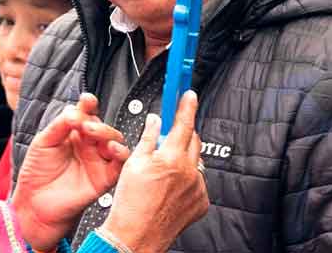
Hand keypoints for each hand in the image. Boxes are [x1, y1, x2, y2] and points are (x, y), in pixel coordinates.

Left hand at [13, 93, 130, 250]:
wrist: (34, 203)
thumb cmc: (37, 173)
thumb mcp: (43, 142)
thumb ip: (59, 125)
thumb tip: (74, 110)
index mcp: (74, 134)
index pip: (86, 114)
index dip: (88, 105)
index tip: (87, 100)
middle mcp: (89, 145)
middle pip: (101, 126)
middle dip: (95, 122)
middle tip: (83, 124)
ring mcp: (97, 160)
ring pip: (114, 141)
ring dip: (107, 133)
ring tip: (92, 132)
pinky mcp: (104, 177)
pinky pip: (120, 164)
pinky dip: (120, 154)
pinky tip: (111, 148)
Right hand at [100, 90, 208, 252]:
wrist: (136, 236)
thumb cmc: (130, 204)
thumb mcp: (133, 163)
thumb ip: (148, 138)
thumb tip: (155, 121)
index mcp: (171, 158)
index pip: (184, 123)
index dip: (187, 105)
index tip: (189, 94)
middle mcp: (189, 172)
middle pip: (192, 139)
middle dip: (182, 133)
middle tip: (168, 135)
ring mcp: (197, 188)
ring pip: (195, 161)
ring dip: (183, 158)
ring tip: (163, 171)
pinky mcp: (201, 202)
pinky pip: (198, 181)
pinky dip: (187, 179)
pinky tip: (170, 187)